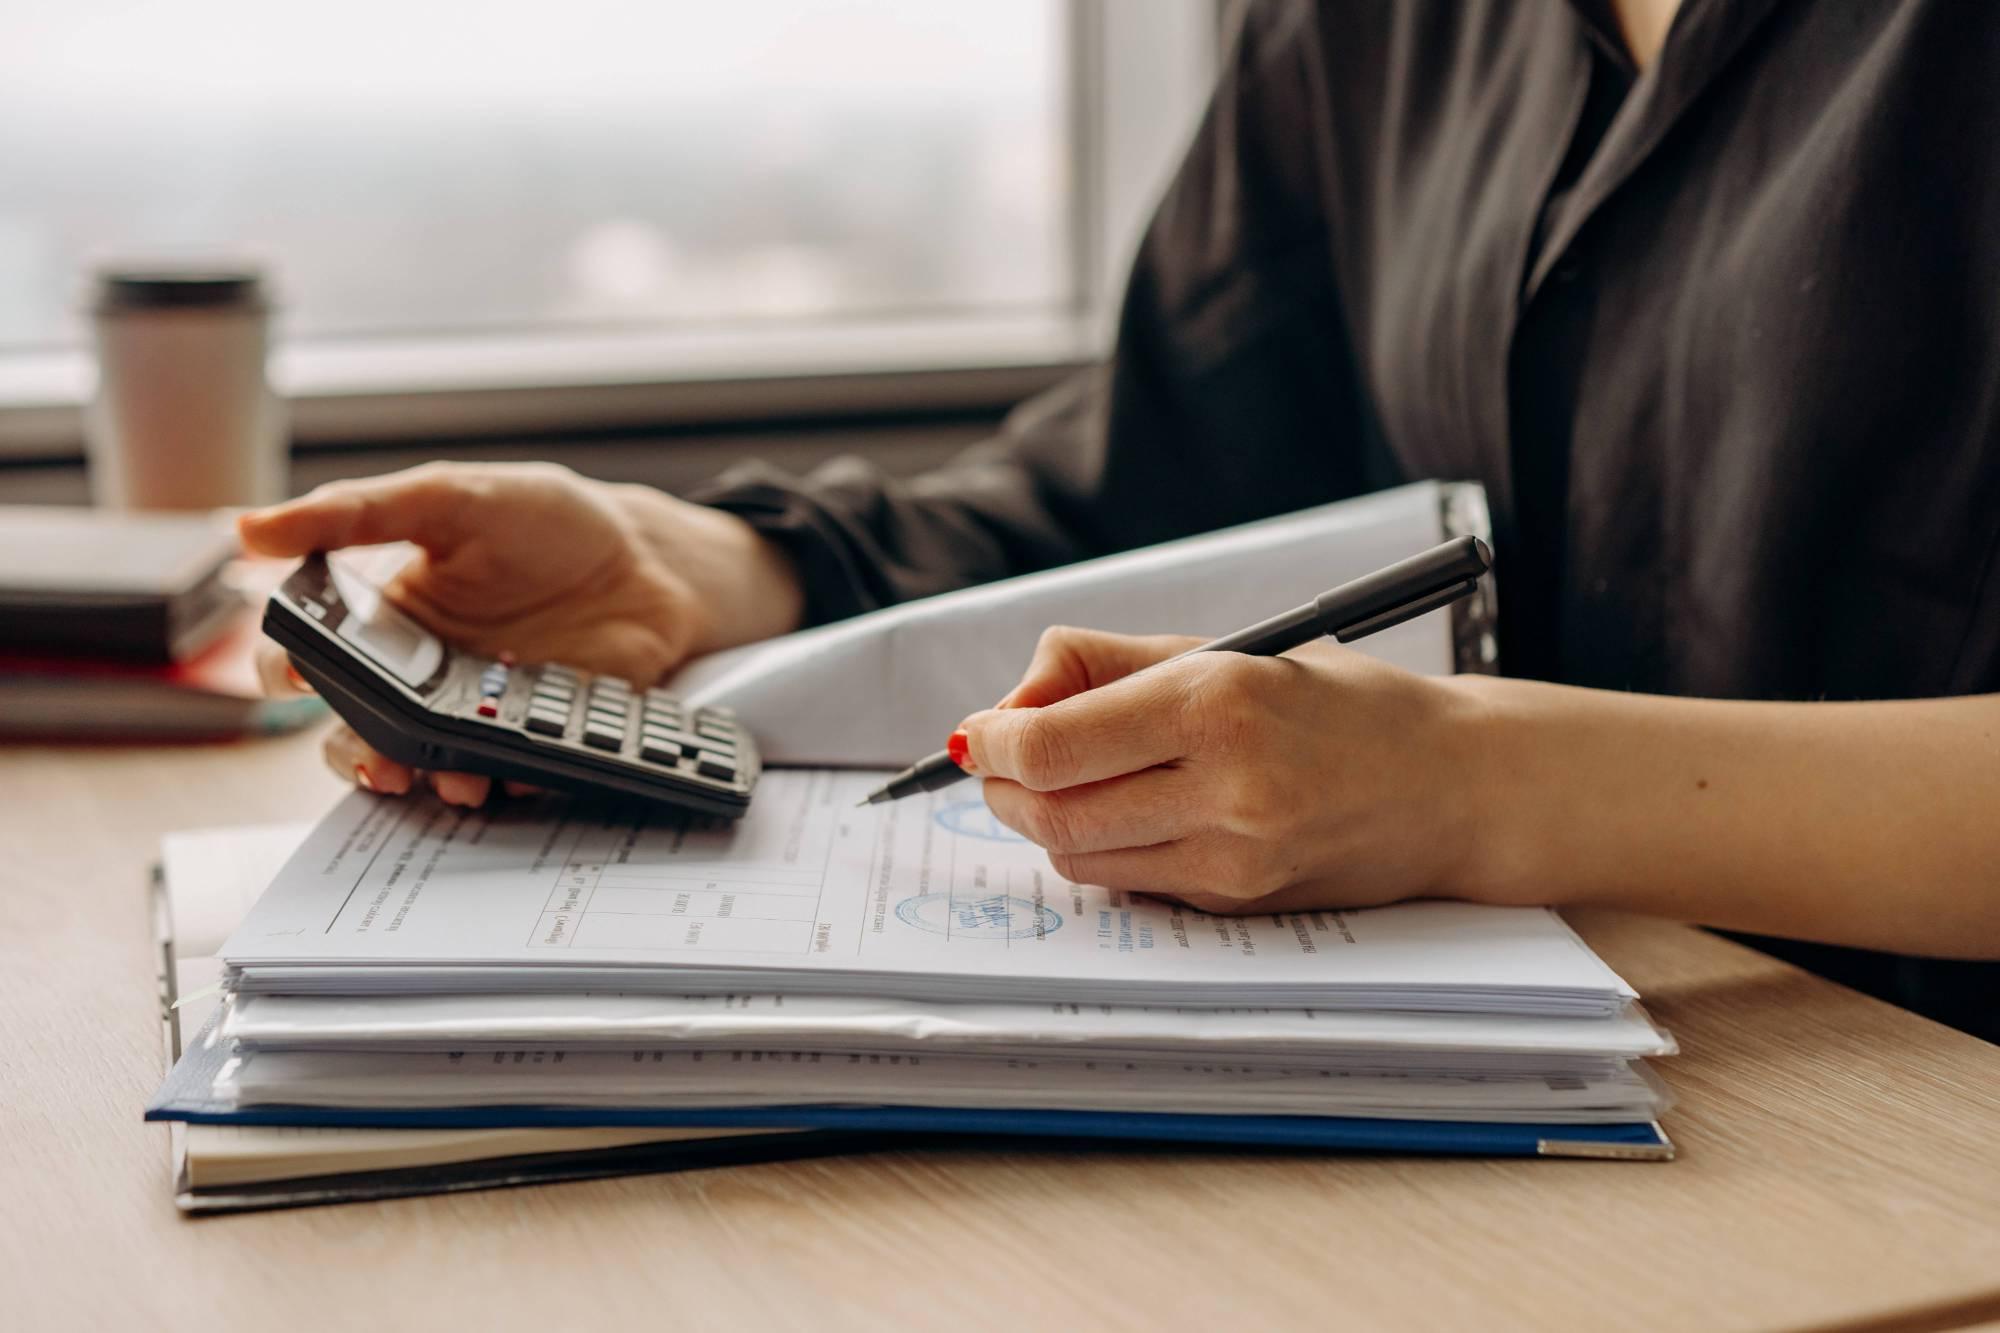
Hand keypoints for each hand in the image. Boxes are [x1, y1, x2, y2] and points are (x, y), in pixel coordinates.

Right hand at [240, 461, 803, 804]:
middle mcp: (420, 670)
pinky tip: (507, 772)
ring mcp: (476, 708)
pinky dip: (500, 779)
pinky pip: (501, 772)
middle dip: (355, 751)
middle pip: (355, 727)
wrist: (650, 560)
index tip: (296, 675)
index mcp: (385, 613)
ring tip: (442, 778)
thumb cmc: (546, 520)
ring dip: (421, 777)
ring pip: (420, 762)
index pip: (309, 652)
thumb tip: (252, 527)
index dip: (287, 669)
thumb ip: (359, 512)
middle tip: (375, 757)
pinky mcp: (533, 734)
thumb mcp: (451, 497)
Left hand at [956, 627, 1489, 913]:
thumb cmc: (1334, 703)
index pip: (1055, 745)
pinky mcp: (1239, 903)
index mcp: (1218, 705)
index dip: (995, 742)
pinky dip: (1102, 848)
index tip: (981, 732)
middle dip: (1006, 787)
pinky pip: (1131, 881)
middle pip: (1052, 812)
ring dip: (1045, 820)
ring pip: (1081, 857)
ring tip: (1058, 783)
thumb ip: (1105, 666)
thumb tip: (1009, 704)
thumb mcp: (1225, 651)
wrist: (1450, 785)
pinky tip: (1126, 812)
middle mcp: (1227, 789)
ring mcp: (1235, 859)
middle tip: (1001, 760)